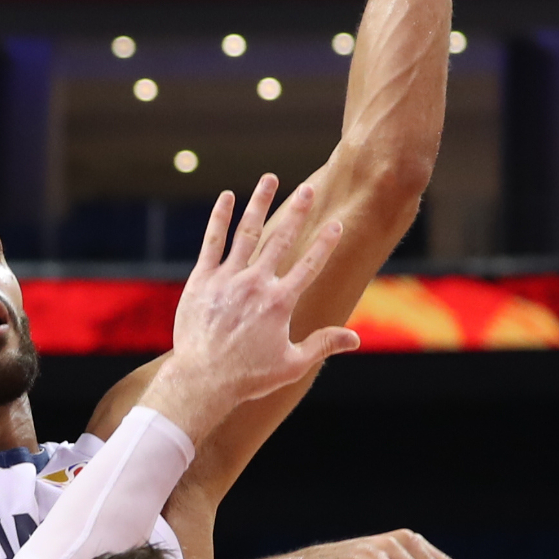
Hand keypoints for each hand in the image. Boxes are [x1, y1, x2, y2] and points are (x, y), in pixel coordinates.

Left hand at [147, 175, 359, 442]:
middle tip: (308, 188)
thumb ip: (323, 345)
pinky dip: (219, 219)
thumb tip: (356, 339)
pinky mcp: (201, 280)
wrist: (202, 380)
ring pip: (247, 232)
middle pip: (281, 239)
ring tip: (269, 178)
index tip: (337, 224)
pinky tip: (227, 197)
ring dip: (259, 203)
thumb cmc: (248, 376)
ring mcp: (227, 279)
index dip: (326, 244)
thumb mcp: (292, 364)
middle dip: (297, 211)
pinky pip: (212, 242)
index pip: (310, 265)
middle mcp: (256, 284)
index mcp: (280, 302)